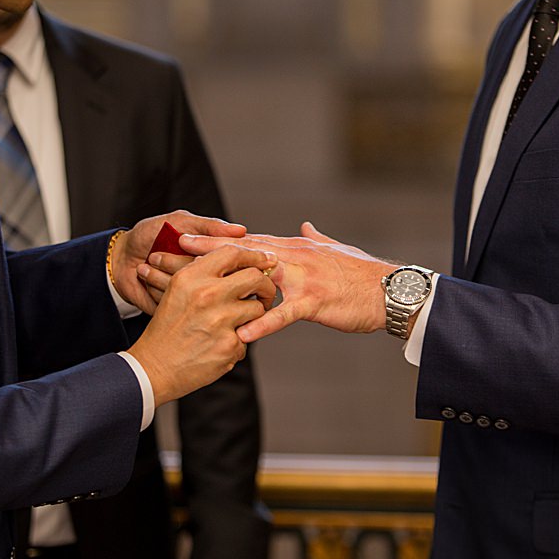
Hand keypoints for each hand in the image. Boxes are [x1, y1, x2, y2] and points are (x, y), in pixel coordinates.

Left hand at [110, 210, 245, 314]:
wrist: (120, 258)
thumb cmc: (148, 236)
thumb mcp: (178, 221)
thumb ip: (208, 226)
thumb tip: (240, 230)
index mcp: (212, 255)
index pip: (227, 258)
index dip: (209, 252)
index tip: (183, 244)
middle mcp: (207, 276)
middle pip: (208, 277)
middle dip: (175, 263)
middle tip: (154, 254)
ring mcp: (193, 295)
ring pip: (190, 292)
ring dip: (161, 276)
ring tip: (146, 264)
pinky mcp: (178, 310)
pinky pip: (174, 305)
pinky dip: (155, 290)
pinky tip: (144, 278)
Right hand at [127, 244, 277, 405]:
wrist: (155, 366)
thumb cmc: (167, 328)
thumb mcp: (177, 290)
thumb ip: (204, 273)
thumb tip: (238, 259)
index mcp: (192, 278)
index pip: (232, 253)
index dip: (254, 255)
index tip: (266, 260)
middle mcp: (207, 295)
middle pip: (255, 278)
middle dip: (266, 285)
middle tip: (264, 293)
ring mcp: (220, 321)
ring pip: (257, 308)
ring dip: (253, 315)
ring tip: (237, 322)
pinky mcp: (229, 345)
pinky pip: (249, 336)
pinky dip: (239, 341)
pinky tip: (220, 344)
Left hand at [179, 222, 397, 342]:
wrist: (389, 289)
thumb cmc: (361, 274)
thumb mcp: (335, 251)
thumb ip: (315, 238)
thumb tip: (306, 225)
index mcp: (294, 248)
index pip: (247, 242)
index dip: (214, 239)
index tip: (183, 237)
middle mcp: (293, 257)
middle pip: (241, 252)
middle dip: (204, 252)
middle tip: (170, 252)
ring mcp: (303, 278)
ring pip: (255, 277)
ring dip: (222, 283)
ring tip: (191, 289)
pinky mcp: (314, 301)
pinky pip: (284, 313)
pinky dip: (263, 322)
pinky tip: (241, 333)